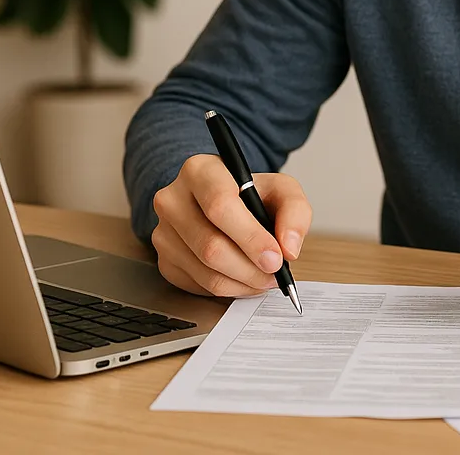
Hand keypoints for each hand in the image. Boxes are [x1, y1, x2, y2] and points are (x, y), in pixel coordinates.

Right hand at [151, 154, 311, 297]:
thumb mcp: (281, 188)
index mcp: (200, 170)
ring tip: (266, 277)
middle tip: (276, 273)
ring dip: (243, 282)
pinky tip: (245, 278)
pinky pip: (198, 285)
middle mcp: (173, 199)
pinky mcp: (164, 260)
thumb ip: (295, 211)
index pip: (220, 206)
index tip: (276, 257)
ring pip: (205, 271)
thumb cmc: (251, 193)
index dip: (251, 237)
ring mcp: (163, 232)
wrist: (222, 200)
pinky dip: (229, 288)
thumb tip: (289, 248)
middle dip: (250, 267)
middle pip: (210, 245)